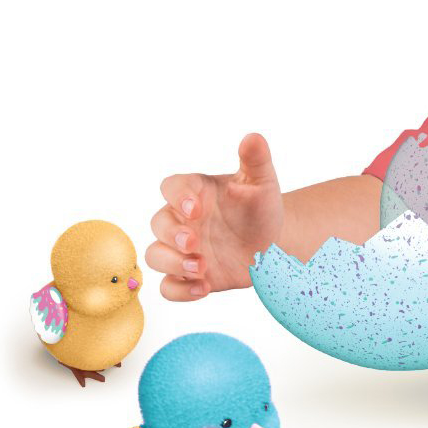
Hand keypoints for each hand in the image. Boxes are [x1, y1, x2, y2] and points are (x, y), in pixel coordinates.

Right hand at [146, 133, 283, 299]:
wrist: (272, 242)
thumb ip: (256, 160)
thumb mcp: (263, 182)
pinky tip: (203, 288)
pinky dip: (180, 290)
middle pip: (158, 224)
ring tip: (201, 268)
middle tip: (195, 243)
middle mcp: (182, 220)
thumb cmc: (261, 207)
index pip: (172, 187)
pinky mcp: (187, 275)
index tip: (195, 207)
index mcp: (195, 192)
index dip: (178, 197)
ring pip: (155, 256)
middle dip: (172, 235)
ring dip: (172, 263)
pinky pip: (168, 287)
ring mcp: (182, 249)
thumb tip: (253, 137)